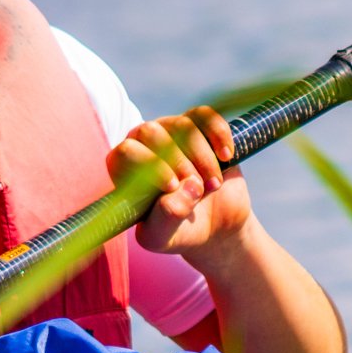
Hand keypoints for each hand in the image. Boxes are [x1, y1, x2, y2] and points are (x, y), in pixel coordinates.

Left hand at [108, 106, 251, 260]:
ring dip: (203, 158)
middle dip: (179, 162)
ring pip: (183, 126)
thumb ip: (165, 218)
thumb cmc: (178, 231)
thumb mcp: (163, 237)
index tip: (172, 187)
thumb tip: (187, 188)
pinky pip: (206, 115)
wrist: (215, 227)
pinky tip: (227, 157)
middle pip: (152, 133)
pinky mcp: (199, 126)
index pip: (126, 151)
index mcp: (125, 169)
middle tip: (196, 189)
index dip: (150, 165)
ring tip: (213, 186)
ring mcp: (171, 131)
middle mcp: (143, 144)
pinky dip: (218, 134)